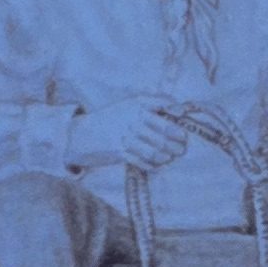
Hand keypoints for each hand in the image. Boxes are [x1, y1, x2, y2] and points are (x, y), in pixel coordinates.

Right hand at [72, 95, 205, 176]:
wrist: (84, 134)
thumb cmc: (112, 119)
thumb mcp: (128, 106)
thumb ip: (151, 106)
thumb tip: (178, 114)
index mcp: (135, 103)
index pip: (161, 102)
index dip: (175, 109)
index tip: (182, 115)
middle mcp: (132, 118)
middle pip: (163, 130)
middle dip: (177, 140)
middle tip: (183, 146)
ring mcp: (126, 136)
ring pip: (156, 149)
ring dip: (167, 155)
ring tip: (171, 156)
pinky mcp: (121, 153)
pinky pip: (143, 161)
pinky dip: (154, 164)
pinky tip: (158, 164)